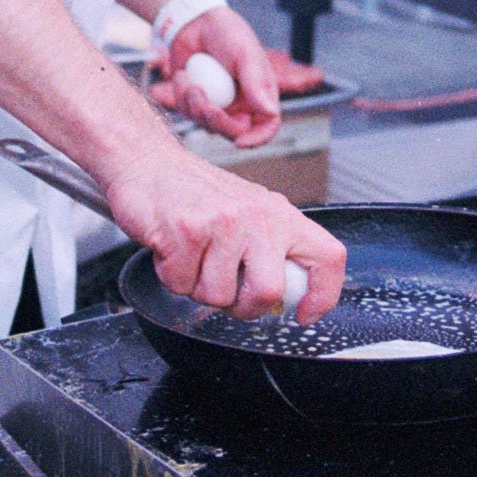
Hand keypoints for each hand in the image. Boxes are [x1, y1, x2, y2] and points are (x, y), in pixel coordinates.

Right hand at [103, 142, 346, 321]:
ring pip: (218, 296)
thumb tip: (283, 299)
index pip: (328, 257)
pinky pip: (181, 285)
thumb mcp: (249, 213)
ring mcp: (223, 222)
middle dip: (243, 307)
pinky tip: (171, 248)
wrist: (148, 162)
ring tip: (192, 256)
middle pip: (270, 292)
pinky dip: (170, 275)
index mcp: (280, 214)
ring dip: (197, 287)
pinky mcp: (186, 230)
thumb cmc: (197, 194)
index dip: (323, 295)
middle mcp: (258, 216)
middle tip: (226, 291)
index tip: (305, 314)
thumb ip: (270, 250)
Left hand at [152, 7, 281, 147]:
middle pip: (234, 132)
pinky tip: (182, 76)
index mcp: (261, 93)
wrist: (195, 21)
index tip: (241, 141)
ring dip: (194, 105)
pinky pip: (188, 113)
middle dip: (216, 121)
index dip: (258, 138)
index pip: (268, 125)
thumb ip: (256, 83)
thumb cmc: (227, 33)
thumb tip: (271, 112)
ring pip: (207, 125)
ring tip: (189, 81)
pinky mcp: (196, 101)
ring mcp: (218, 104)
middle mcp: (241, 103)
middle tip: (204, 102)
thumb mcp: (245, 54)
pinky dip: (182, 96)